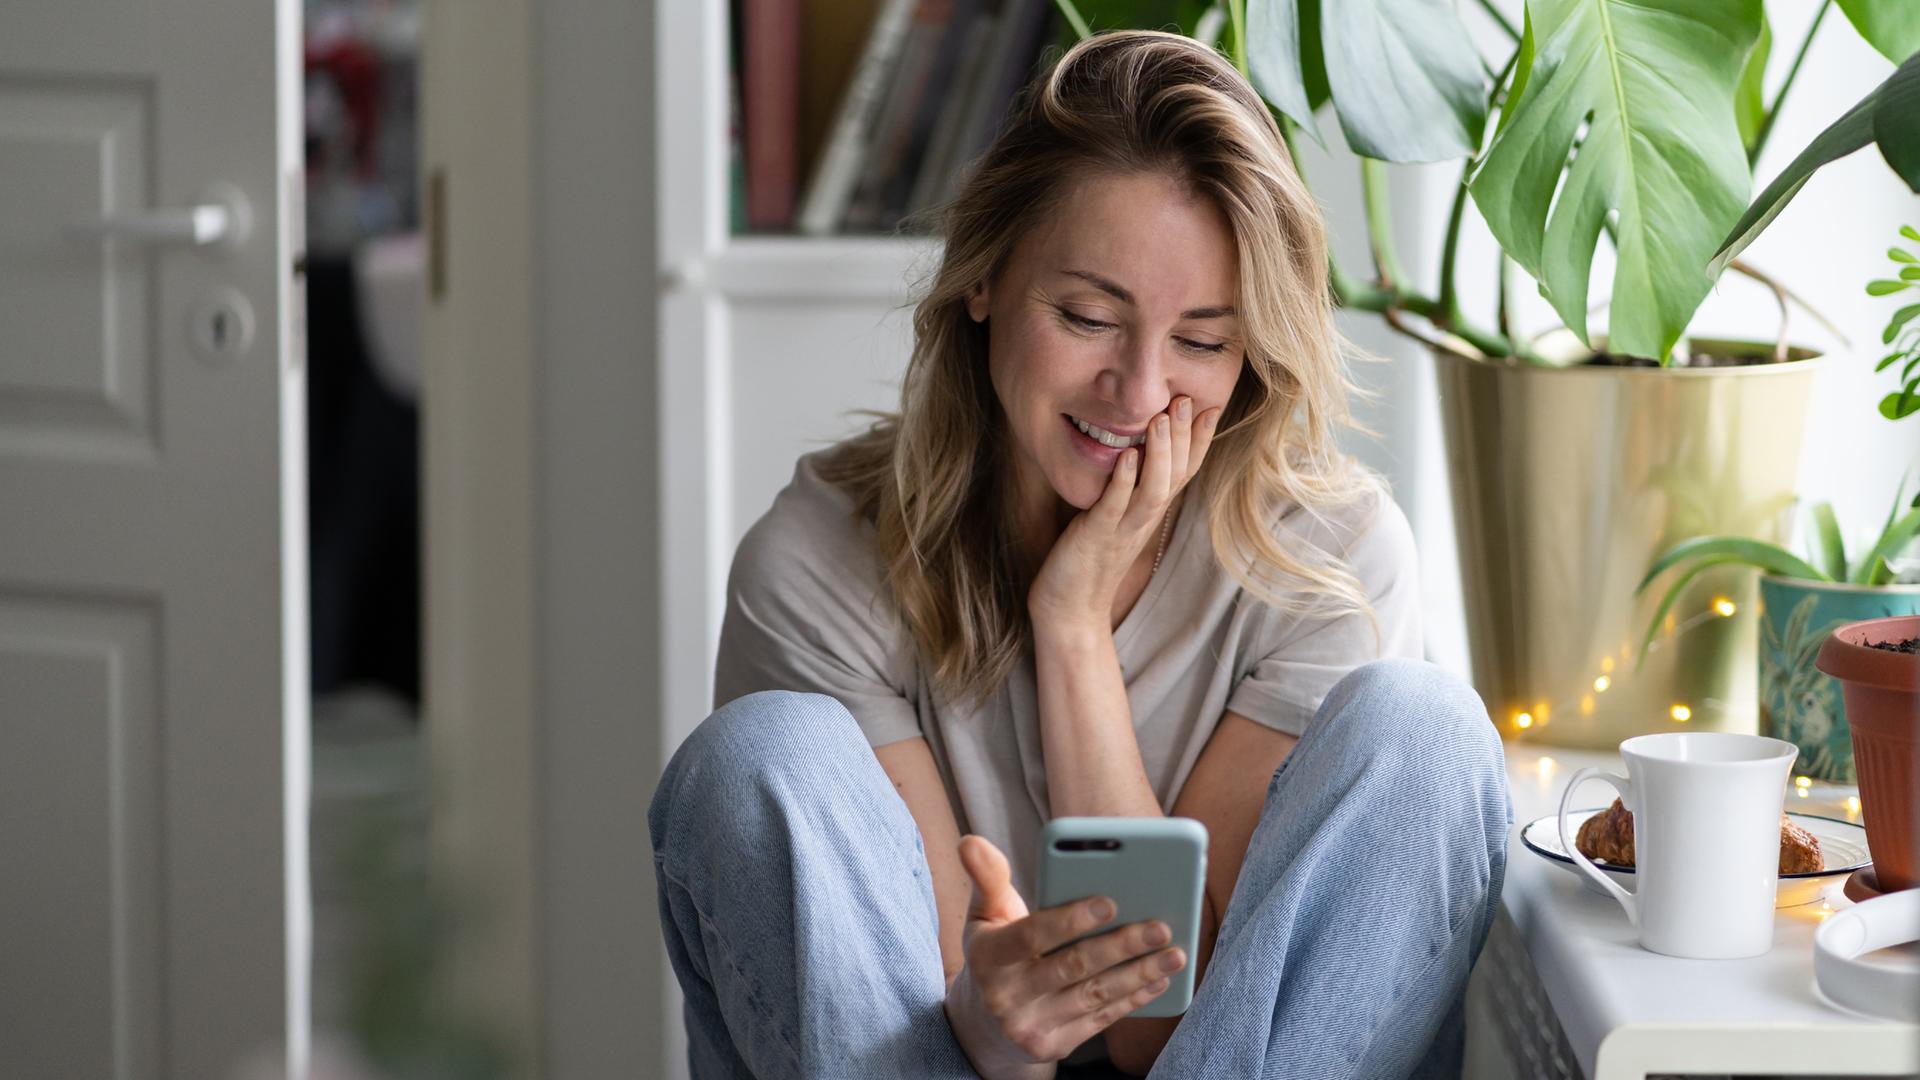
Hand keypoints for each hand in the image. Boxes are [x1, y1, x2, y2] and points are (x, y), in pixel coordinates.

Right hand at [943, 836, 1185, 1079]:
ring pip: (1094, 995)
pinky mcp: (1053, 1047)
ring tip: (1175, 953)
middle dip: (1121, 946)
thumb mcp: (984, 914)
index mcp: (988, 956)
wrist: (983, 1023)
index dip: (1071, 919)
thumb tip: (971, 841)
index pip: (1032, 934)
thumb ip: (987, 877)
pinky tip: (1159, 979)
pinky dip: (1133, 999)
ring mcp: (1029, 1027)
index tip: (1111, 901)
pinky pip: (1101, 1019)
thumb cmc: (994, 953)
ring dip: (1139, 974)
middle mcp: (1005, 997)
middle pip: (1073, 966)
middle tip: (1161, 926)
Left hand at [1028, 396, 1221, 629]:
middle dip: (1185, 437)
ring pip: (1153, 490)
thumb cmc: (1089, 559)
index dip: (1200, 442)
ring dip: (1160, 454)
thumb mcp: (1115, 519)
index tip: (1211, 407)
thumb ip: (1129, 490)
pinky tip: (1127, 456)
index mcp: (1149, 512)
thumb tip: (1134, 452)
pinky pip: (1115, 506)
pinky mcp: (1096, 537)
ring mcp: (1123, 529)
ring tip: (1162, 419)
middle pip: (1175, 475)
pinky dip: (1123, 481)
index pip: (1184, 472)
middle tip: (1189, 399)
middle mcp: (1143, 519)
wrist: (1071, 609)